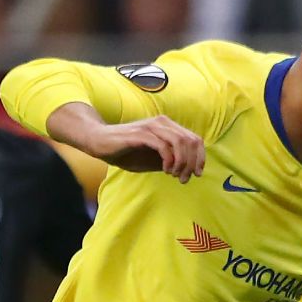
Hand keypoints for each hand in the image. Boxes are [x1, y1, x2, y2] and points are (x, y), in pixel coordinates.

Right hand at [70, 115, 205, 180]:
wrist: (100, 143)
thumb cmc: (125, 151)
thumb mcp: (152, 159)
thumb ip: (169, 160)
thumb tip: (188, 170)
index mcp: (168, 127)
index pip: (195, 139)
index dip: (200, 157)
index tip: (197, 174)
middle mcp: (162, 123)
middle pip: (191, 141)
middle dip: (192, 163)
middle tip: (184, 179)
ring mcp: (152, 127)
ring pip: (180, 142)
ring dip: (182, 162)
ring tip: (175, 175)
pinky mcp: (141, 134)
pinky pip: (163, 146)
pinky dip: (169, 160)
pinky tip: (165, 170)